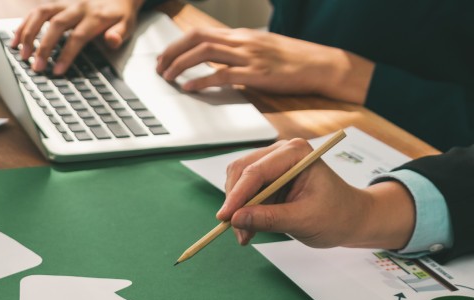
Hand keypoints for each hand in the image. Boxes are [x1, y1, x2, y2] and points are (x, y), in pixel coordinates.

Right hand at [11, 0, 143, 75]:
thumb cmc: (119, 14)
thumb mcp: (128, 25)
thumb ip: (119, 34)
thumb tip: (112, 40)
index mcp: (95, 16)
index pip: (79, 36)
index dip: (67, 54)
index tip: (58, 71)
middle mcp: (78, 7)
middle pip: (57, 25)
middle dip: (44, 47)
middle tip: (36, 67)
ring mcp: (65, 4)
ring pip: (42, 14)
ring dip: (29, 33)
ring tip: (21, 54)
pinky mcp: (56, 4)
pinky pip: (36, 11)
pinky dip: (24, 25)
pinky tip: (15, 39)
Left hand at [155, 27, 373, 103]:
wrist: (320, 64)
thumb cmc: (292, 60)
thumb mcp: (260, 49)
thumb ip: (237, 52)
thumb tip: (215, 59)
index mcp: (241, 35)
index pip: (201, 33)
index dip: (177, 44)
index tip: (164, 57)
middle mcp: (242, 41)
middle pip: (197, 40)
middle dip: (172, 52)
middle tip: (159, 67)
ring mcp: (249, 56)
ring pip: (205, 53)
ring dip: (181, 65)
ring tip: (168, 77)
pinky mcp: (256, 74)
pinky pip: (222, 75)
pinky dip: (201, 81)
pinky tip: (189, 88)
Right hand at [219, 138, 414, 248]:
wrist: (349, 218)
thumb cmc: (337, 215)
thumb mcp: (304, 220)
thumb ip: (269, 219)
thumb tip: (236, 219)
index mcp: (296, 153)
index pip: (256, 171)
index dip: (237, 195)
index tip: (225, 217)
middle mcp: (280, 153)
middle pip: (241, 172)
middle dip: (235, 203)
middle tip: (236, 231)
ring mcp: (272, 165)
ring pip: (237, 183)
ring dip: (236, 210)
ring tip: (246, 236)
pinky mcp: (266, 180)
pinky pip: (243, 194)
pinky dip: (241, 213)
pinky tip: (249, 230)